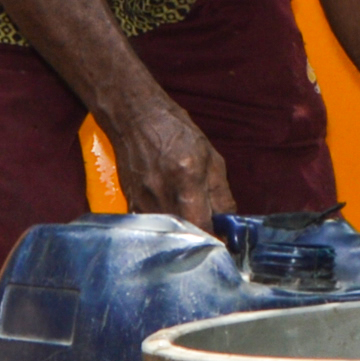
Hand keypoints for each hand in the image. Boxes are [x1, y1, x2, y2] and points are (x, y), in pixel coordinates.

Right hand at [106, 91, 233, 226]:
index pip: (203, 226)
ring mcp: (143, 202)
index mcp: (187, 182)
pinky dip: (165, 227)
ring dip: (183, 234)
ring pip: (168, 233)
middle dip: (200, 238)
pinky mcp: (131, 203)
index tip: (224, 241)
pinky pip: (152, 225)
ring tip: (193, 225)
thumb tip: (228, 222)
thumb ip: (221, 194)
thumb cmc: (177, 133)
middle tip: (211, 235)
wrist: (137, 119)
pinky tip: (173, 218)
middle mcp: (163, 195)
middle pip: (185, 234)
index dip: (215, 238)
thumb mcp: (211, 158)